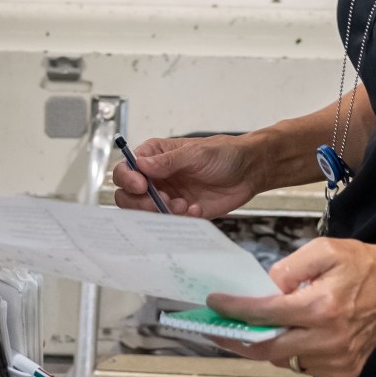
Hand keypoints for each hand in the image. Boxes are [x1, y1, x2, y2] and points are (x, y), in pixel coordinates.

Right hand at [109, 135, 262, 218]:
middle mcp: (156, 178)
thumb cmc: (223, 154)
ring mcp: (167, 197)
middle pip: (128, 196)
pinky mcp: (181, 213)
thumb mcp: (196, 153)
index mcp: (154, 157)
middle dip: (141, 203)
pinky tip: (196, 208)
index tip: (141, 186)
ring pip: (145, 213)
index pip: (126, 168)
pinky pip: (169, 223)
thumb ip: (168, 161)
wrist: (249, 171)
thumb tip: (140, 165)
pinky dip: (180, 219)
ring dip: (161, 213)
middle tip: (162, 202)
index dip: (128, 179)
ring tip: (183, 205)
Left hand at [206, 238, 375, 376]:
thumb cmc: (362, 265)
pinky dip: (293, 352)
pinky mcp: (346, 369)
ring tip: (258, 327)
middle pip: (268, 348)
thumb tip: (264, 289)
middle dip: (238, 339)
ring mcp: (338, 358)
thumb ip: (288, 268)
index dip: (234, 310)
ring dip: (268, 345)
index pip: (265, 313)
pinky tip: (295, 334)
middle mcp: (328, 338)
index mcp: (321, 306)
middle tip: (218, 329)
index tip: (215, 304)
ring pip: (286, 360)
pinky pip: (305, 366)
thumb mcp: (324, 249)